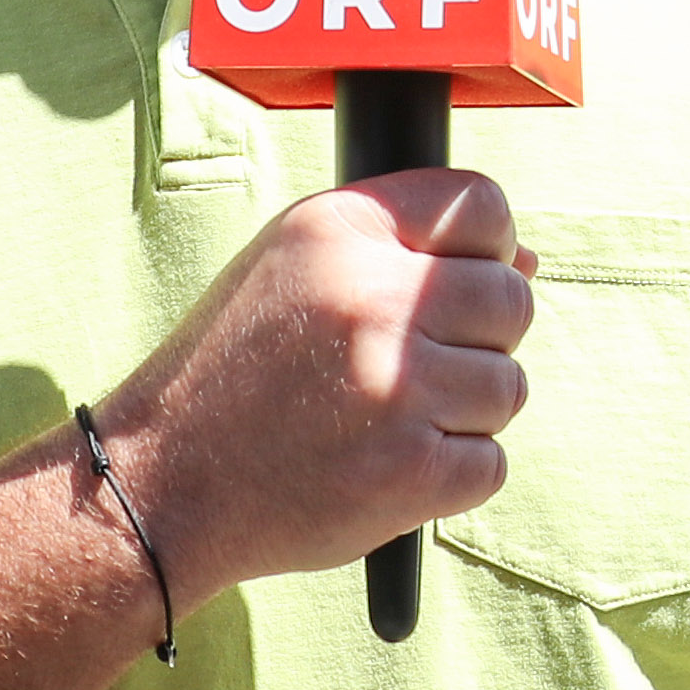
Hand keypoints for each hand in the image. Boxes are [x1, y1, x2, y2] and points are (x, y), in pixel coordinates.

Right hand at [100, 169, 535, 595]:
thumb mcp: (292, 266)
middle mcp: (372, 300)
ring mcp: (397, 390)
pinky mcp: (413, 473)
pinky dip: (451, 472)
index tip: (456, 282)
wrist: (162, 483)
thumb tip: (527, 262)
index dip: (485, 247)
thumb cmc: (234, 370)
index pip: (481, 206)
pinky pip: (490, 461)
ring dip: (464, 410)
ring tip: (388, 418)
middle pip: (511, 299)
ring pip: (508, 385)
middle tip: (411, 366)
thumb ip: (401, 245)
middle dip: (479, 336)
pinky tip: (386, 465)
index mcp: (339, 232)